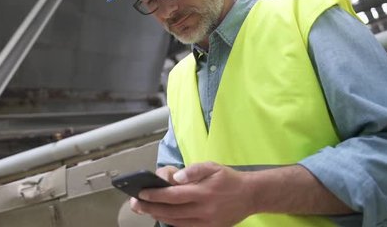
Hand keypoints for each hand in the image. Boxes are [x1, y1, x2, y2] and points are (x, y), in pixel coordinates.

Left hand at [130, 162, 254, 226]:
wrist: (251, 195)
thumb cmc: (228, 178)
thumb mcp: (212, 166)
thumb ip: (194, 170)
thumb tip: (177, 177)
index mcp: (204, 192)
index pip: (173, 195)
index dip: (155, 195)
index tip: (141, 193)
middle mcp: (204, 209)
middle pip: (171, 211)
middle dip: (150, 208)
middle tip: (135, 204)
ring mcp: (207, 222)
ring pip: (176, 222)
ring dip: (158, 216)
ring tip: (144, 210)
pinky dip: (171, 222)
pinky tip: (162, 216)